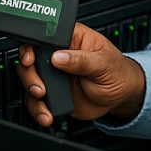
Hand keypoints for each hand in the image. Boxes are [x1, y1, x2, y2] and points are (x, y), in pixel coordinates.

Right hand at [17, 22, 145, 126]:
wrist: (121, 96)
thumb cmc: (118, 72)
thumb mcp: (104, 63)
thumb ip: (82, 60)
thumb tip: (59, 57)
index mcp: (73, 39)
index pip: (46, 36)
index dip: (33, 46)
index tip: (31, 59)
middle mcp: (59, 55)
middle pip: (31, 58)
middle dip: (30, 73)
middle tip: (40, 86)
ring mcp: (55, 74)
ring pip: (30, 80)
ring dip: (32, 92)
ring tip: (43, 99)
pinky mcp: (53, 93)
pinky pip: (37, 100)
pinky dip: (38, 108)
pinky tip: (47, 113)